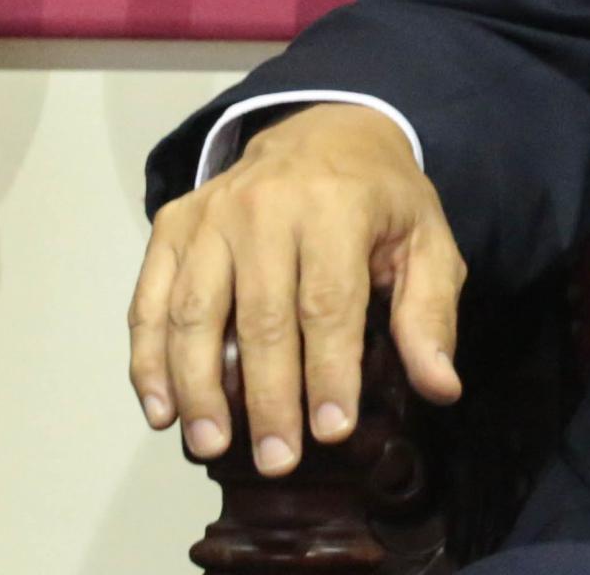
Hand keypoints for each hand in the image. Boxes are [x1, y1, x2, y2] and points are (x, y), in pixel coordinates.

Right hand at [128, 102, 465, 475]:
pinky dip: (149, 359)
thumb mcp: (426, 241)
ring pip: (196, 313)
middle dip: (268, 397)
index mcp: (336, 206)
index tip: (332, 431)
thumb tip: (441, 387)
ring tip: (213, 446)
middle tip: (276, 459)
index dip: (329, 372)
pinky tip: (162, 410)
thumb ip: (429, 313)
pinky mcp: (174, 225)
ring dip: (199, 387)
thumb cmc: (380, 198)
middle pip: (260, 317)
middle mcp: (265, 205)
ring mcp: (211, 214)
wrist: (326, 130)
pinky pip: (151, 299)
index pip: (328, 303)